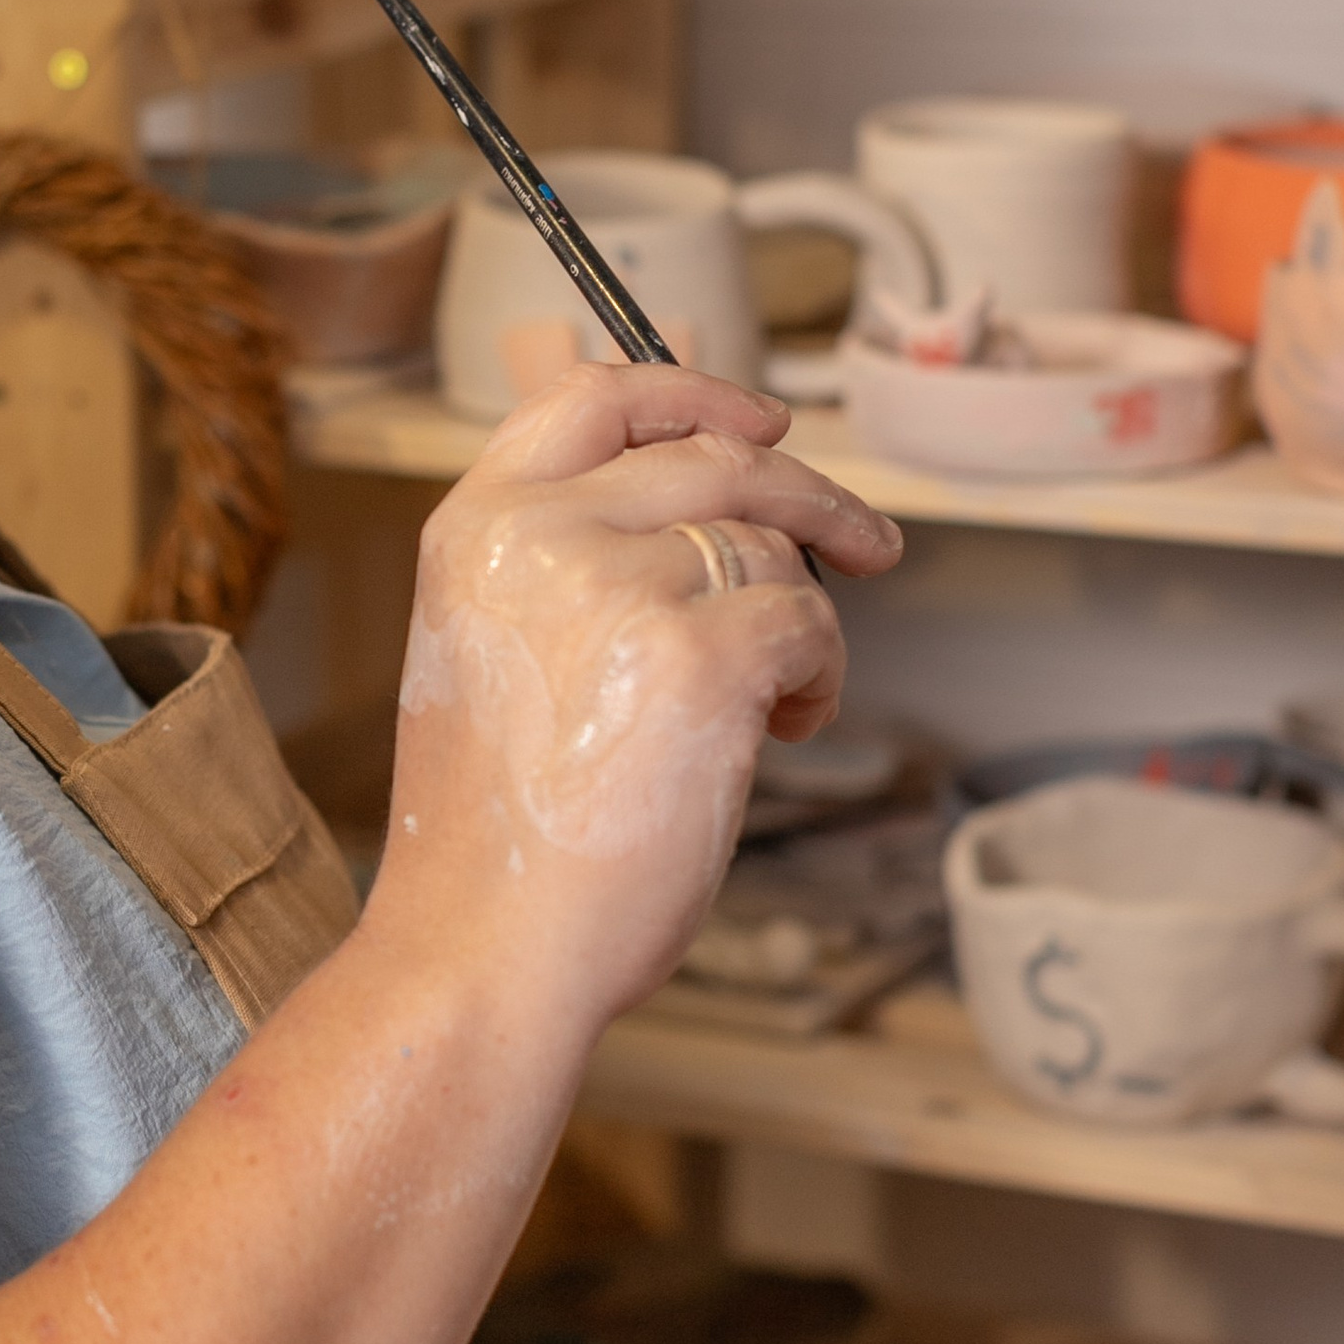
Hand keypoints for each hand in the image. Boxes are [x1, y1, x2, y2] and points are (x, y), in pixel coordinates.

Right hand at [365, 365, 902, 1036]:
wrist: (483, 951)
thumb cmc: (499, 840)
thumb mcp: (497, 656)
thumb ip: (567, 568)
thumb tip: (717, 517)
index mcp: (475, 528)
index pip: (595, 397)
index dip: (694, 392)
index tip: (764, 419)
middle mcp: (538, 535)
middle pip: (715, 459)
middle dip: (811, 497)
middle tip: (868, 545)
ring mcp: (616, 587)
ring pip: (768, 548)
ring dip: (801, 620)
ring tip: (774, 708)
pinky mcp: (696, 656)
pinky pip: (806, 620)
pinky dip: (819, 675)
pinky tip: (783, 729)